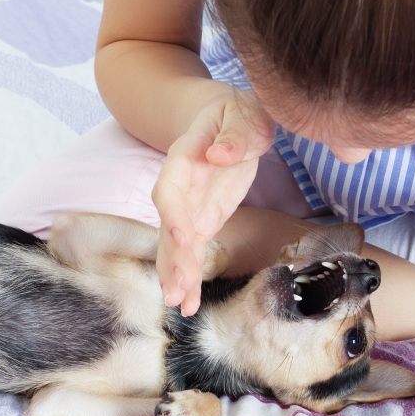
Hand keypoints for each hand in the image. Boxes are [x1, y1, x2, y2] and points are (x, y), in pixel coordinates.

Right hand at [153, 92, 274, 315]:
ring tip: (180, 303)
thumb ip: (234, 134)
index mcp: (186, 157)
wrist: (228, 116)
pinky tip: (189, 301)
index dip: (174, 212)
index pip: (172, 187)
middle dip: (174, 257)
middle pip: (170, 224)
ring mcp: (189, 206)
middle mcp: (180, 186)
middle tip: (177, 289)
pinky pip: (192, 250)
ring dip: (178, 273)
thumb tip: (220, 155)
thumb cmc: (237, 112)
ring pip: (177, 244)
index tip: (183, 235)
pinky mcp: (202, 219)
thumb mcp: (243, 114)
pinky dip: (190, 273)